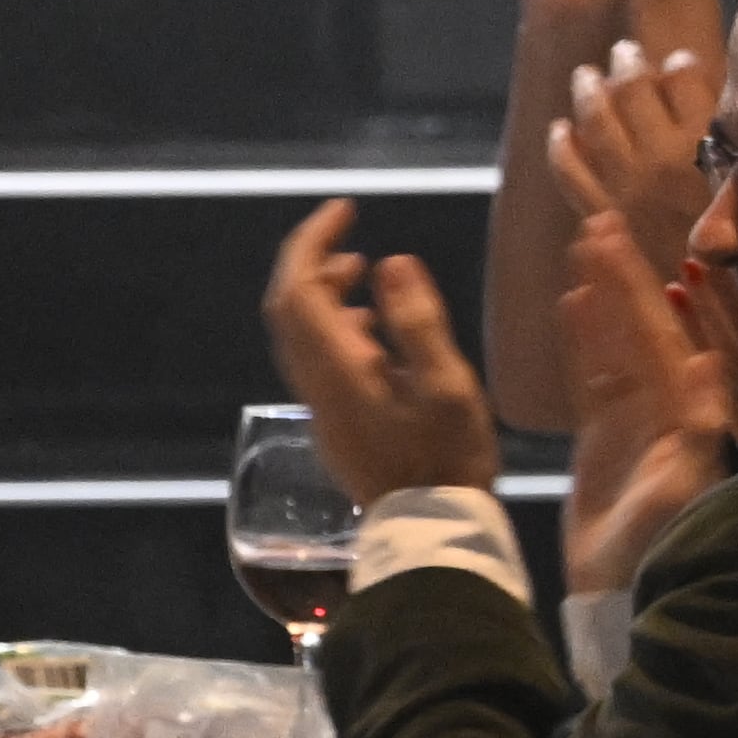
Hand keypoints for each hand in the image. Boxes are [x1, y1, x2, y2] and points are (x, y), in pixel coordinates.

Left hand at [263, 198, 502, 502]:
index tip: (344, 210)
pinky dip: (336, 326)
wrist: (430, 526)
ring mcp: (320, 405)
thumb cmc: (448, 457)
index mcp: (337, 369)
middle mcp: (316, 384)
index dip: (312, 243)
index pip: (298, 291)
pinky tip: (375, 328)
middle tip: (350, 237)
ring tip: (365, 272)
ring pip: (301, 333)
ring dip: (323, 294)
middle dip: (311, 262)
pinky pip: (318, 357)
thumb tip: (390, 262)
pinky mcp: (333, 419)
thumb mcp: (446, 384)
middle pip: (289, 308)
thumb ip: (415, 321)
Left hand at [550, 37, 717, 290]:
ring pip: (596, 123)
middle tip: (623, 51)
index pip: (688, 86)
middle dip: (628, 68)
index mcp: (708, 150)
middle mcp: (660, 160)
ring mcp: (622, 184)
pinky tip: (558, 132)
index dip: (681, 68)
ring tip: (585, 75)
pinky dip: (561, 146)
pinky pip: (569, 170)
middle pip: (635, 94)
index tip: (677, 58)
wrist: (708, 317)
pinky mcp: (597, 213)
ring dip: (589, 93)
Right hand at [556, 210, 735, 596]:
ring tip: (584, 248)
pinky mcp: (604, 438)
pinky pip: (592, 377)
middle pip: (637, 328)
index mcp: (681, 413)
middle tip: (597, 223)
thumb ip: (696, 426)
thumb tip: (702, 361)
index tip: (615, 241)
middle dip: (620, 276)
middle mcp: (662, 407)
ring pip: (615, 343)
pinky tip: (572, 304)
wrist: (625, 592)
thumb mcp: (681, 488)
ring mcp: (632, 420)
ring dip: (601, 297)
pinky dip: (583, 340)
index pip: (656, 335)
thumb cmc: (658, 545)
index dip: (635, 288)